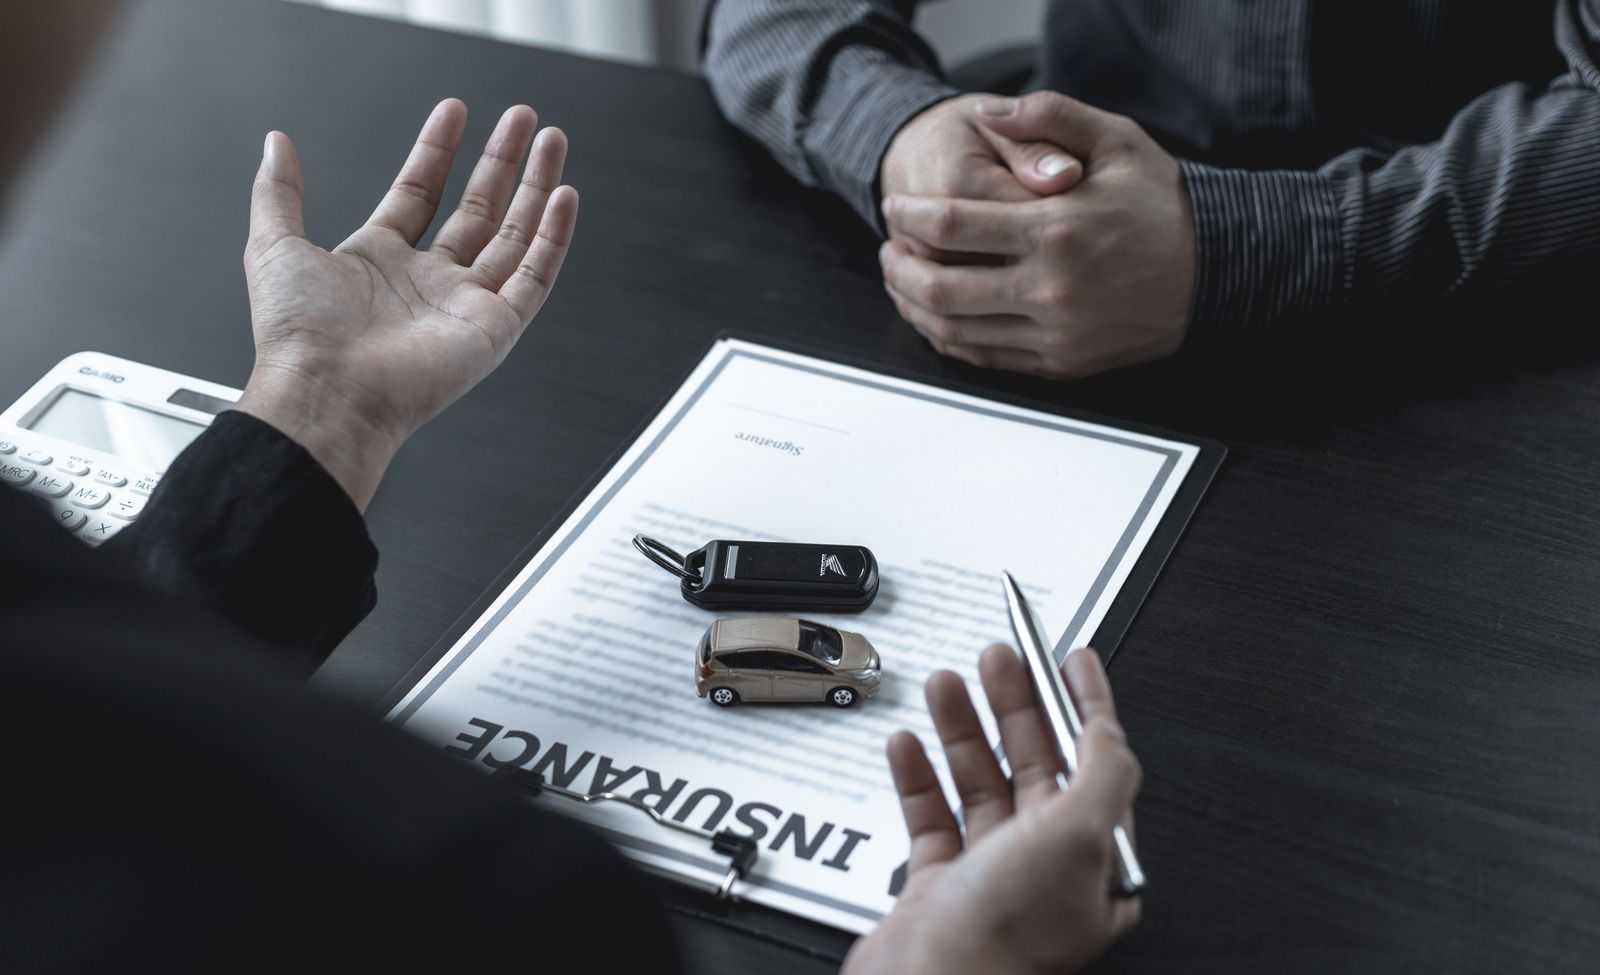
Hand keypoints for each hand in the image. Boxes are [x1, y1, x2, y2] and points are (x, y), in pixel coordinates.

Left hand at [234, 98, 577, 507]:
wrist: (327, 392)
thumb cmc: (298, 336)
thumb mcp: (275, 245)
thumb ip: (279, 191)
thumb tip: (276, 144)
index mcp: (379, 262)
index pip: (420, 193)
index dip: (438, 150)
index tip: (456, 111)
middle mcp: (427, 283)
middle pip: (477, 209)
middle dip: (502, 161)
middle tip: (523, 120)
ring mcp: (465, 305)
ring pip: (514, 235)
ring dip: (535, 187)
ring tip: (552, 141)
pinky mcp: (495, 328)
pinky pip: (534, 276)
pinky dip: (553, 237)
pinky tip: (565, 197)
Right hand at [844, 645, 1141, 974]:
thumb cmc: (1004, 939)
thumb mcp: (1078, 838)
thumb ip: (1103, 773)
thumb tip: (1109, 728)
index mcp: (1095, 861)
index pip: (1097, 762)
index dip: (1086, 703)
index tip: (1073, 658)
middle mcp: (1046, 867)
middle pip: (1034, 763)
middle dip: (1016, 704)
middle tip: (999, 657)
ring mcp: (990, 875)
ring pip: (979, 783)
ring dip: (962, 728)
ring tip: (945, 683)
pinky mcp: (938, 886)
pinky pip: (930, 816)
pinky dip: (918, 775)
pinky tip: (908, 744)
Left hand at [879, 91, 1194, 378]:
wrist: (1217, 273)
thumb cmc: (1164, 206)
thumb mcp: (1118, 141)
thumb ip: (1051, 117)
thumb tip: (991, 113)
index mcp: (1056, 230)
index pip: (952, 226)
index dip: (909, 216)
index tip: (895, 207)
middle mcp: (1051, 289)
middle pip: (940, 288)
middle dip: (898, 268)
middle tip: (889, 250)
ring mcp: (1055, 333)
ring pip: (955, 331)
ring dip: (915, 307)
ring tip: (904, 281)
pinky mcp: (1061, 363)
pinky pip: (986, 358)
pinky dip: (950, 338)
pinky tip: (939, 316)